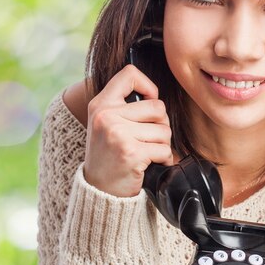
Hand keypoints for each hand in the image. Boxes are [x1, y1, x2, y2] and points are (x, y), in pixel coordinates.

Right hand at [84, 64, 173, 196]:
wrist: (99, 190)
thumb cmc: (108, 156)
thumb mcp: (106, 124)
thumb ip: (124, 106)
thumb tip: (155, 94)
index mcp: (100, 104)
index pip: (129, 74)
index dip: (148, 86)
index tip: (149, 101)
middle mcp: (106, 116)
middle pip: (158, 107)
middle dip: (160, 125)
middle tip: (148, 139)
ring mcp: (118, 134)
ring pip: (164, 130)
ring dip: (162, 144)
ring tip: (146, 153)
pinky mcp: (131, 153)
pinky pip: (164, 149)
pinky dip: (164, 159)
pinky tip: (150, 164)